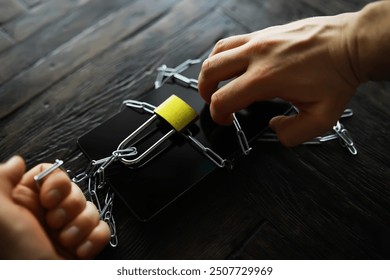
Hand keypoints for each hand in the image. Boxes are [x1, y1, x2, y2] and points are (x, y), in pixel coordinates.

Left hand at [0, 156, 109, 258]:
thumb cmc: (10, 256)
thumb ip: (1, 181)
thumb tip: (18, 161)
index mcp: (28, 201)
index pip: (53, 173)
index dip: (58, 183)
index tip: (49, 199)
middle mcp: (49, 212)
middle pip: (76, 191)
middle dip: (70, 209)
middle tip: (54, 224)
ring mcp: (68, 229)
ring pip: (92, 209)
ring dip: (80, 228)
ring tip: (64, 242)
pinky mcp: (84, 244)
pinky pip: (103, 229)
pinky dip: (94, 240)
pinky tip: (78, 252)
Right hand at [198, 13, 359, 145]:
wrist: (350, 44)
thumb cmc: (338, 76)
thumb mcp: (321, 118)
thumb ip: (293, 133)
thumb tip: (275, 128)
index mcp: (265, 79)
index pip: (222, 100)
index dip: (218, 116)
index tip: (227, 120)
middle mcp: (256, 55)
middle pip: (210, 72)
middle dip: (205, 92)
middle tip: (213, 102)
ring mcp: (259, 40)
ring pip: (217, 52)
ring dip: (210, 71)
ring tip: (215, 82)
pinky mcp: (265, 32)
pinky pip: (232, 41)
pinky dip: (224, 55)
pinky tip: (233, 65)